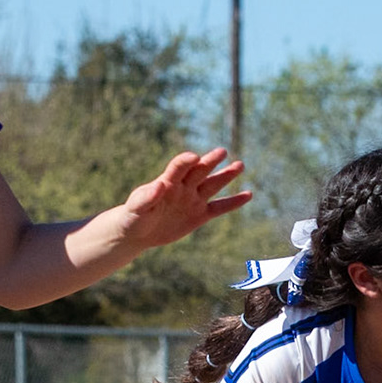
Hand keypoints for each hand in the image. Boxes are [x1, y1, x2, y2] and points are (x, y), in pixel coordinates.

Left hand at [115, 148, 253, 251]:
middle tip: (222, 152)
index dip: (186, 161)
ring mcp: (193, 200)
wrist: (138, 231)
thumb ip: (146, 197)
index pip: (179, 167)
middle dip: (210, 162)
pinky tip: (248, 195)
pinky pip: (219, 208)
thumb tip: (159, 186)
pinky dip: (233, 202)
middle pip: (199, 171)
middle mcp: (183, 187)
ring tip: (240, 164)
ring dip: (226, 176)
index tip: (194, 157)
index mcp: (167, 182)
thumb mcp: (136, 208)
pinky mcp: (199, 215)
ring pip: (212, 185)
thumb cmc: (133, 216)